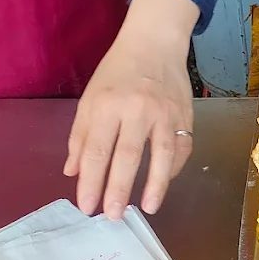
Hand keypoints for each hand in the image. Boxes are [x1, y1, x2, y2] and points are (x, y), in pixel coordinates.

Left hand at [64, 0, 198, 218]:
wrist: (155, 43)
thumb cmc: (117, 72)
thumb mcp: (90, 98)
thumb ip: (81, 136)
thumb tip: (73, 173)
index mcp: (107, 105)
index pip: (97, 151)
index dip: (91, 182)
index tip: (87, 207)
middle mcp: (137, 110)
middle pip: (128, 156)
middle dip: (119, 189)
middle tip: (113, 216)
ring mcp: (165, 113)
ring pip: (162, 155)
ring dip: (156, 185)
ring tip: (148, 208)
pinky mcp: (185, 115)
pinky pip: (182, 148)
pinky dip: (174, 168)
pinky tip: (163, 182)